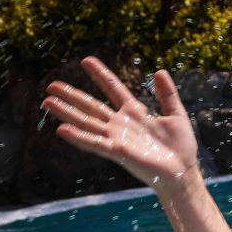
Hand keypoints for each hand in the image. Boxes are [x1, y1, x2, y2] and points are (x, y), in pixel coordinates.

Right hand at [42, 57, 199, 193]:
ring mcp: (118, 138)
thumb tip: (160, 70)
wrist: (183, 171)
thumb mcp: (176, 114)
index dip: (101, 74)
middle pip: (92, 105)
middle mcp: (121, 124)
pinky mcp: (119, 152)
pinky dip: (79, 137)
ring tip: (47, 102)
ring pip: (87, 122)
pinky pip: (95, 143)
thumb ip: (167, 94)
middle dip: (72, 95)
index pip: (114, 88)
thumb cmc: (181, 146)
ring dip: (67, 112)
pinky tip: (62, 129)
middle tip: (51, 84)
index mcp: (135, 112)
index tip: (86, 60)